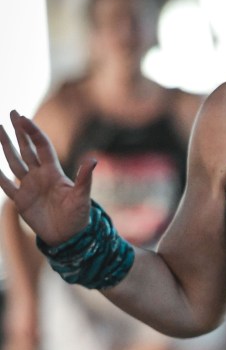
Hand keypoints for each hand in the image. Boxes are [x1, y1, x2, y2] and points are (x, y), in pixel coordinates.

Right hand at [0, 111, 95, 245]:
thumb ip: (85, 178)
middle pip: (26, 148)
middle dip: (19, 131)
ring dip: (6, 146)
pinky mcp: (21, 200)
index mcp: (53, 172)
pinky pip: (5, 186)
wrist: (68, 237)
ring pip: (14, 162)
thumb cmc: (79, 217)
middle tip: (12, 112)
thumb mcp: (82, 197)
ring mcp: (29, 187)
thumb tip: (93, 160)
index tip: (22, 118)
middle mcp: (40, 176)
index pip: (41, 146)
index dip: (32, 132)